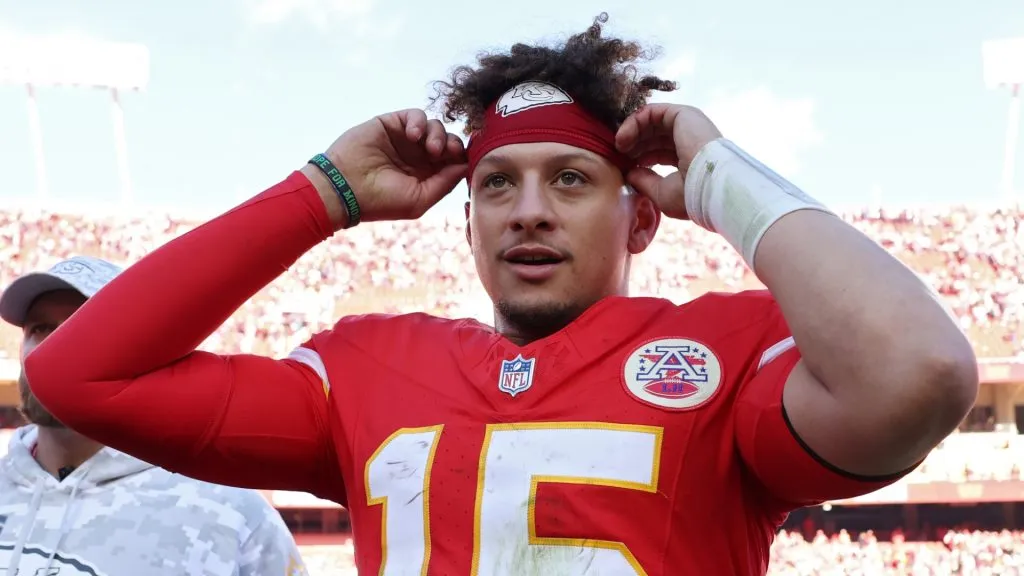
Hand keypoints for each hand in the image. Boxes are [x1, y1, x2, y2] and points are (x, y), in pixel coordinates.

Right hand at [310, 109, 467, 225]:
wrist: (345, 188)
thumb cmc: (381, 200)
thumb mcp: (420, 199)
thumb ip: (445, 182)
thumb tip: (466, 165)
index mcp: (427, 175)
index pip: (454, 161)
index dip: (462, 157)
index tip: (463, 160)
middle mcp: (418, 156)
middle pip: (449, 141)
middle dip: (454, 144)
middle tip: (447, 152)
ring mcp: (405, 140)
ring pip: (435, 126)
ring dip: (438, 135)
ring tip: (429, 148)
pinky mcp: (392, 124)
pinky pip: (416, 115)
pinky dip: (419, 122)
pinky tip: (413, 136)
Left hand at [615, 104, 721, 219]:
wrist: (711, 186)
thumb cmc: (691, 196)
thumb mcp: (662, 193)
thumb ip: (645, 181)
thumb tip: (630, 172)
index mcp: (689, 159)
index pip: (659, 153)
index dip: (639, 158)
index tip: (625, 168)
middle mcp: (690, 140)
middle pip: (654, 136)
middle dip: (633, 145)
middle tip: (618, 156)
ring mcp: (688, 125)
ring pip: (651, 122)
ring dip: (631, 133)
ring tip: (618, 147)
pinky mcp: (683, 114)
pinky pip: (651, 112)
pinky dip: (634, 122)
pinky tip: (622, 138)